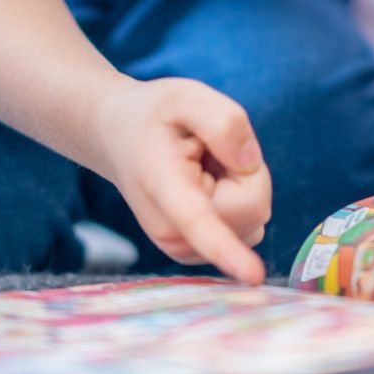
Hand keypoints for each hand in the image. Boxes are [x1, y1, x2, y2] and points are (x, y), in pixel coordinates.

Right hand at [94, 78, 271, 284]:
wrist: (119, 139)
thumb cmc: (154, 117)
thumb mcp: (184, 97)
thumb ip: (222, 120)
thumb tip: (250, 161)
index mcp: (165, 190)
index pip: (200, 222)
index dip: (227, 249)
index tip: (254, 276)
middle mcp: (175, 233)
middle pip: (253, 204)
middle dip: (244, 169)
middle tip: (206, 148)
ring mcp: (189, 249)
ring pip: (254, 213)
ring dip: (240, 181)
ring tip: (201, 164)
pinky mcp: (203, 251)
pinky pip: (250, 220)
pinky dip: (239, 195)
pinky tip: (206, 180)